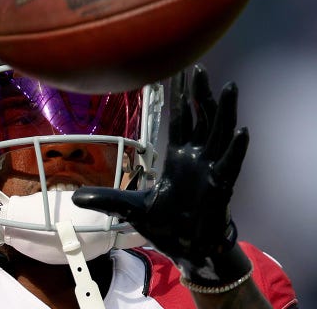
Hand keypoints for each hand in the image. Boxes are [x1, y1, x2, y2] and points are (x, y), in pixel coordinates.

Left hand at [73, 65, 250, 287]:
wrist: (185, 249)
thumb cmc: (165, 225)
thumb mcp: (131, 208)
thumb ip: (107, 199)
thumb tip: (75, 199)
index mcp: (178, 157)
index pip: (180, 119)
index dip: (180, 97)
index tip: (178, 72)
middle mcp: (197, 158)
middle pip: (202, 118)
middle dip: (200, 93)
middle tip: (198, 68)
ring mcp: (211, 170)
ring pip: (221, 133)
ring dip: (225, 111)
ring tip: (229, 87)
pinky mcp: (221, 187)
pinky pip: (231, 165)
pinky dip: (236, 149)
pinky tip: (241, 131)